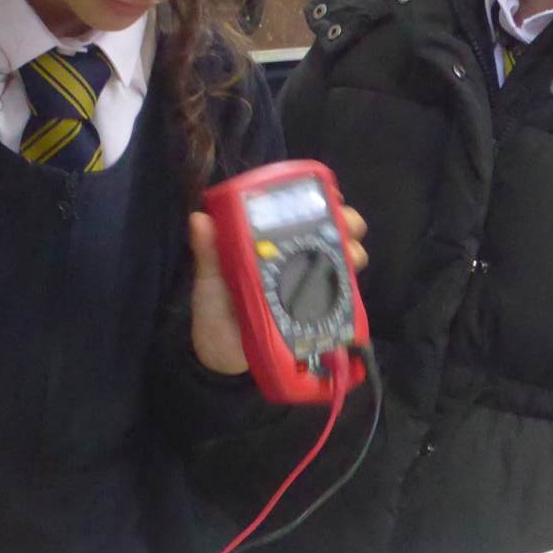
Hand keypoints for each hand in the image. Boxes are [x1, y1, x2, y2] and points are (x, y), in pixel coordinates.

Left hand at [188, 205, 367, 374]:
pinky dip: (351, 289)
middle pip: (334, 232)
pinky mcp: (318, 313)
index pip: (303, 213)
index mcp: (272, 243)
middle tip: (345, 226)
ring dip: (353, 253)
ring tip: (350, 256)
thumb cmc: (214, 311)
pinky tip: (349, 285)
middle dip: (347, 223)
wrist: (219, 356)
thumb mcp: (210, 279)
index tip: (331, 196)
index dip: (322, 200)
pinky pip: (342, 298)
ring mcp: (309, 286)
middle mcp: (296, 259)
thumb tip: (199, 219)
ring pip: (344, 260)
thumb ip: (208, 252)